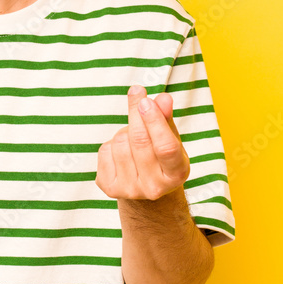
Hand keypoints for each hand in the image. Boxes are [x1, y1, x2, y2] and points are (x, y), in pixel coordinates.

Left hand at [96, 84, 189, 200]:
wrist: (144, 189)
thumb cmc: (160, 156)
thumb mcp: (170, 137)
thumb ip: (166, 117)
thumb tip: (162, 98)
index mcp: (177, 174)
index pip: (166, 147)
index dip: (155, 121)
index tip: (146, 100)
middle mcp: (154, 188)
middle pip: (139, 141)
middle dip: (136, 113)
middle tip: (137, 93)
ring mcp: (130, 190)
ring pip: (120, 143)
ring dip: (125, 131)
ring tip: (133, 137)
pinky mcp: (109, 187)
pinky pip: (105, 151)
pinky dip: (111, 143)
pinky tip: (122, 150)